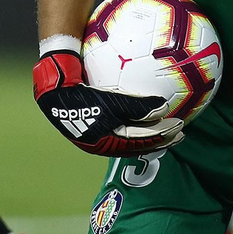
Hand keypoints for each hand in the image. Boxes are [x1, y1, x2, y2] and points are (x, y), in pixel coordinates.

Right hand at [32, 49, 183, 156]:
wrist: (53, 89)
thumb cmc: (82, 96)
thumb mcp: (111, 102)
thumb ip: (137, 106)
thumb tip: (164, 108)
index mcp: (106, 144)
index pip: (140, 143)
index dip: (161, 135)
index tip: (179, 126)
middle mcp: (102, 143)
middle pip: (137, 144)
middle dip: (159, 139)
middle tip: (180, 131)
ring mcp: (96, 134)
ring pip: (129, 136)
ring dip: (149, 131)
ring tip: (165, 122)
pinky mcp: (93, 121)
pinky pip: (120, 122)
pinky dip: (135, 118)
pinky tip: (143, 107)